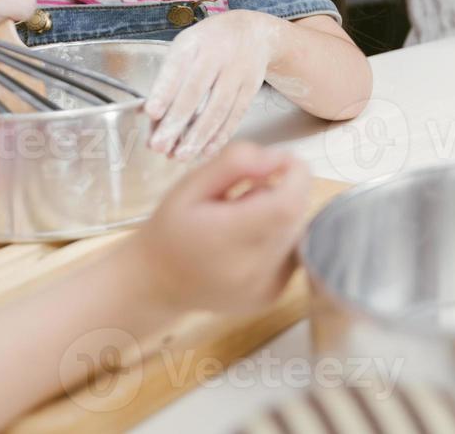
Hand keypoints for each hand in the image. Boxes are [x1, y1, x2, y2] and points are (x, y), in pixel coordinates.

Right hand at [130, 142, 310, 314]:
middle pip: (296, 215)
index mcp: (229, 239)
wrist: (156, 286)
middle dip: (282, 192)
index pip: (288, 204)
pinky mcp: (273, 296)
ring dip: (281, 215)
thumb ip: (234, 163)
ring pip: (298, 232)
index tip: (278, 161)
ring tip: (243, 219)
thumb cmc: (169, 230)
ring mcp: (267, 288)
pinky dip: (279, 237)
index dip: (295, 175)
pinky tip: (249, 240)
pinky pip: (292, 252)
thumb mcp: (191, 185)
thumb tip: (277, 157)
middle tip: (246, 191)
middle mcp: (254, 270)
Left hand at [144, 10, 286, 159]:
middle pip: (196, 91)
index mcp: (194, 42)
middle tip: (159, 146)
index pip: (177, 67)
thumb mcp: (187, 47)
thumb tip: (151, 117)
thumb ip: (171, 77)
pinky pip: (235, 115)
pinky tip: (206, 151)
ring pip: (218, 108)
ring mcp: (237, 71)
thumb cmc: (209, 44)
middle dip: (176, 121)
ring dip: (198, 136)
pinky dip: (220, 136)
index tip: (151, 113)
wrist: (252, 32)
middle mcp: (217, 54)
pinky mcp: (251, 87)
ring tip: (180, 156)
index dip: (164, 90)